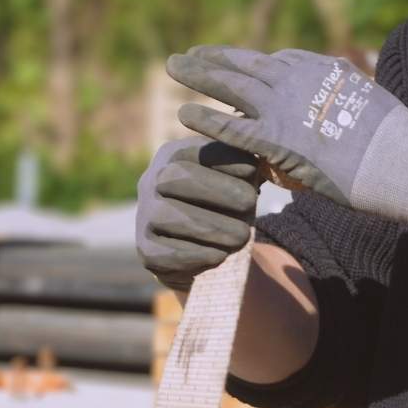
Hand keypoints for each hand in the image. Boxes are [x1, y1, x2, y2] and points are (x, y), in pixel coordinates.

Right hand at [135, 136, 261, 291]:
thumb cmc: (225, 203)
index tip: (254, 171)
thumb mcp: (236, 178)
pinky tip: (219, 256)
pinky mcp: (145, 250)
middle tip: (250, 203)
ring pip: (166, 216)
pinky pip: (162, 252)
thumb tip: (263, 162)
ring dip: (209, 227)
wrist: (201, 245)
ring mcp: (143, 216)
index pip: (195, 151)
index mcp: (173, 155)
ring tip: (241, 236)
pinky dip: (193, 255)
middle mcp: (151, 181)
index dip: (225, 159)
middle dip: (217, 190)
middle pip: (174, 177)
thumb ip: (248, 168)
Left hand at [165, 46, 407, 231]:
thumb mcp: (368, 103)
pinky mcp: (276, 138)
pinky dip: (205, 118)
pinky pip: (231, 125)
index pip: (276, 61)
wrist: (402, 161)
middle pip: (245, 63)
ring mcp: (284, 107)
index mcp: (322, 69)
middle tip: (188, 55)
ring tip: (172, 67)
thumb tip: (345, 90)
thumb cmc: (394, 142)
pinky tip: (183, 114)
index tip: (230, 63)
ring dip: (198, 75)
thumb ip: (345, 95)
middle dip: (214, 58)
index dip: (249, 64)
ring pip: (231, 84)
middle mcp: (298, 80)